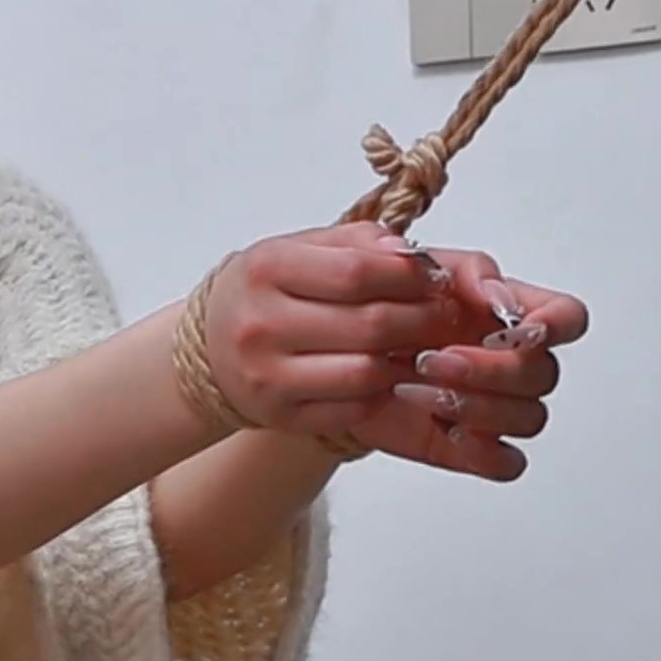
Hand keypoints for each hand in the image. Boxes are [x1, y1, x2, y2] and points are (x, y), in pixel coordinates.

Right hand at [197, 226, 589, 478]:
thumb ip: (360, 243)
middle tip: (450, 316)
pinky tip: (396, 378)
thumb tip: (414, 254)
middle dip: (424, 320)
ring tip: (426, 348)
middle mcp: (262, 324)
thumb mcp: (302, 249)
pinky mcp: (283, 416)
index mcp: (268, 268)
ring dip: (410, 362)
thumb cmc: (268, 291)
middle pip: (371, 325)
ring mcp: (270, 376)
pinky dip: (384, 393)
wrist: (210, 349)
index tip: (439, 277)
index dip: (410, 276)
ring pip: (368, 372)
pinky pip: (353, 407)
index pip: (358, 272)